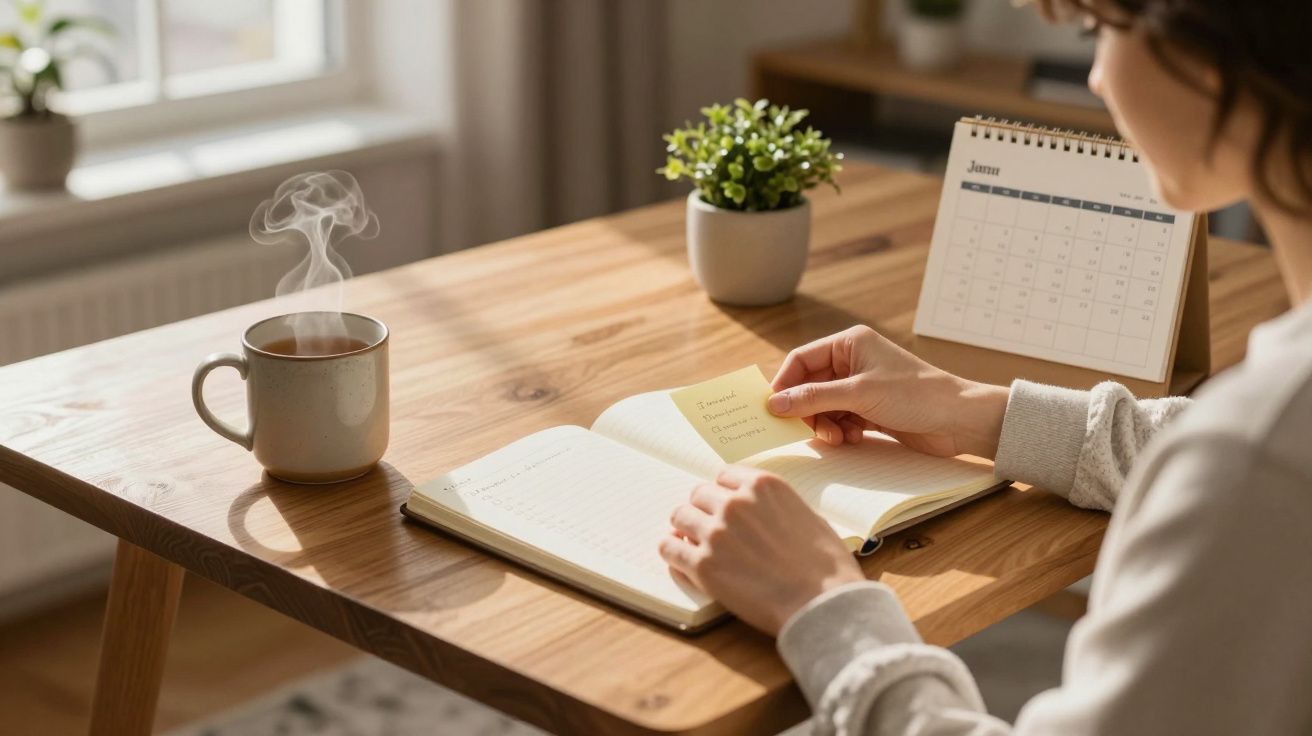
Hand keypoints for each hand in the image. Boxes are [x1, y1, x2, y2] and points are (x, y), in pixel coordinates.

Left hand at [659, 466, 864, 635]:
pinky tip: (681, 560)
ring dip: (685, 529)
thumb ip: (777, 508)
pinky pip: (669, 549)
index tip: (723, 506)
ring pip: (679, 517)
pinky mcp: (703, 565)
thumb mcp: (809, 518)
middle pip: (699, 494)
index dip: (723, 492)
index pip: (724, 475)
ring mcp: (716, 532)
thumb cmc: (827, 567)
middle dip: (703, 510)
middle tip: (710, 529)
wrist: (822, 604)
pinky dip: (672, 552)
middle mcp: (735, 503)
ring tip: (692, 544)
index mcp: (764, 486)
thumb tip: (762, 513)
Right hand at [768, 325, 1009, 458]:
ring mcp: (861, 386)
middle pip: (809, 386)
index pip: (801, 360)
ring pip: (823, 406)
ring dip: (824, 424)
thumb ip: (814, 398)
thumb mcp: (859, 394)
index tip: (773, 409)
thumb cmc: (915, 395)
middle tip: (812, 430)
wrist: (959, 420)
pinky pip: (839, 419)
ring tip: (838, 437)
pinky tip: (854, 437)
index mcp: (849, 344)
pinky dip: (840, 430)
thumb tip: (774, 403)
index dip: (785, 384)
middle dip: (808, 410)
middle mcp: (853, 361)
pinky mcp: (870, 409)